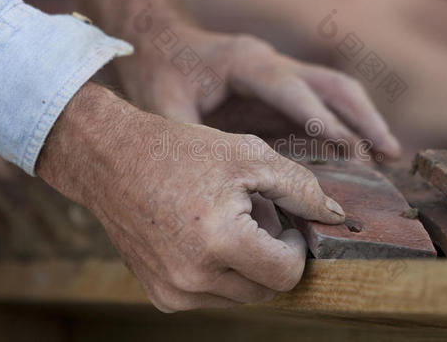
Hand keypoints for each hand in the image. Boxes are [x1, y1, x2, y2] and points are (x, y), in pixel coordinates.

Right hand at [36, 82, 344, 311]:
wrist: (110, 159)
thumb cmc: (180, 151)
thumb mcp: (248, 155)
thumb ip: (301, 188)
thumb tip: (336, 215)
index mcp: (220, 241)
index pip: (287, 274)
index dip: (297, 247)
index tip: (286, 221)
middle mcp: (194, 278)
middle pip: (266, 289)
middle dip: (272, 253)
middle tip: (253, 213)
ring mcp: (173, 292)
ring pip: (241, 295)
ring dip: (246, 263)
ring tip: (226, 220)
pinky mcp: (160, 296)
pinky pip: (211, 295)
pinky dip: (219, 271)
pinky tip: (203, 234)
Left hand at [114, 23, 401, 158]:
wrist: (159, 41)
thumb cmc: (160, 71)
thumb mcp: (165, 107)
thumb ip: (192, 141)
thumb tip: (225, 187)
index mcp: (247, 62)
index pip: (294, 91)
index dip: (324, 122)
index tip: (356, 152)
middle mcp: (272, 63)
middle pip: (332, 85)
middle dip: (364, 118)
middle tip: (390, 155)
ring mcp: (279, 74)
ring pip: (336, 92)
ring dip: (364, 121)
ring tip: (389, 157)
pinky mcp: (278, 91)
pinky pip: (320, 107)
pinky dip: (343, 129)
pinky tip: (357, 156)